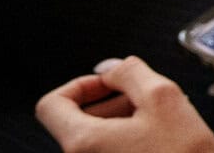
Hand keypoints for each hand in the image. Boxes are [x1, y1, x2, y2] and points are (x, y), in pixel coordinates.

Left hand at [34, 57, 213, 152]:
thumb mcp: (163, 97)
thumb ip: (130, 71)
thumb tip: (109, 68)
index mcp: (82, 142)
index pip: (51, 104)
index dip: (80, 85)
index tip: (110, 83)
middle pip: (77, 120)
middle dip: (113, 101)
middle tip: (147, 100)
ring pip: (98, 137)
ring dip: (126, 120)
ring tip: (162, 120)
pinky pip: (111, 152)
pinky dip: (131, 139)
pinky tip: (161, 139)